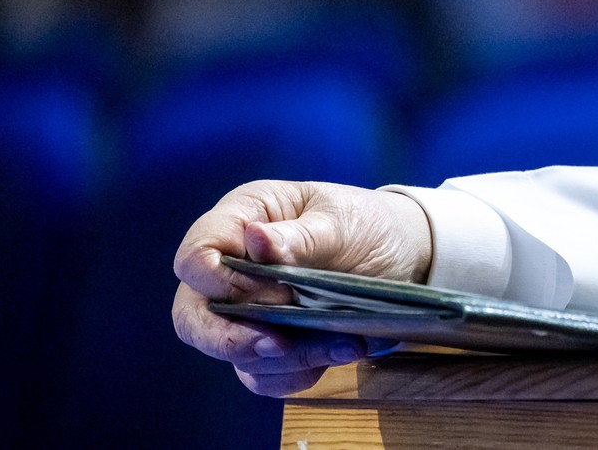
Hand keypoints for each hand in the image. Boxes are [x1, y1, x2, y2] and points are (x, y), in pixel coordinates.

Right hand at [171, 180, 432, 396]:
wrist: (404, 255)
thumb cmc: (365, 223)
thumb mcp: (341, 221)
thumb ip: (298, 236)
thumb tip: (255, 239)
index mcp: (240, 221)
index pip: (197, 257)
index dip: (220, 282)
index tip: (274, 291)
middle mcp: (232, 270)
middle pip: (193, 318)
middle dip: (232, 338)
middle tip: (279, 343)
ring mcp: (248, 313)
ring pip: (232, 353)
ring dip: (286, 357)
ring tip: (343, 343)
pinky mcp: (271, 346)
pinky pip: (264, 376)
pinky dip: (299, 373)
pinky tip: (341, 351)